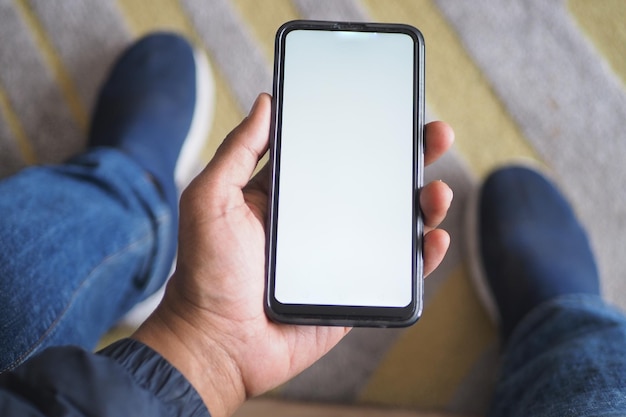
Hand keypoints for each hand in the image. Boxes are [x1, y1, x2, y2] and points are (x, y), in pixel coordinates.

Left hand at [133, 93, 453, 416]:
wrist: (217, 343)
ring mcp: (341, 255)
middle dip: (409, 157)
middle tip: (434, 136)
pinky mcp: (354, 290)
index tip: (392, 109)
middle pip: (374, 182)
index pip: (335, 153)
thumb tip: (267, 103)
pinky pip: (396, 270)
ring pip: (393, 223)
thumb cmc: (205, 272)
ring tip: (436, 190)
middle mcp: (319, 220)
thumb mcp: (211, 198)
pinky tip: (434, 237)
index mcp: (288, 195)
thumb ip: (238, 151)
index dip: (365, 131)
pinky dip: (422, 255)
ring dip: (423, 203)